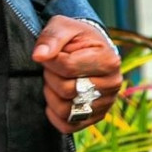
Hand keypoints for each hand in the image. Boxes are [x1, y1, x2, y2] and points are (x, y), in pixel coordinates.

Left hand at [31, 15, 121, 133]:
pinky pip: (67, 126)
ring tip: (55, 80)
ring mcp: (105, 104)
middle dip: (50, 76)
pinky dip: (54, 114)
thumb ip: (51, 37)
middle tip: (53, 68)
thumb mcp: (62, 26)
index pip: (68, 67)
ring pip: (65, 110)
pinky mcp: (95, 118)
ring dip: (51, 94)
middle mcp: (112, 84)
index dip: (50, 60)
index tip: (50, 53)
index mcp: (108, 60)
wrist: (87, 49)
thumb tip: (39, 56)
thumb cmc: (75, 37)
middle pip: (66, 90)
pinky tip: (54, 97)